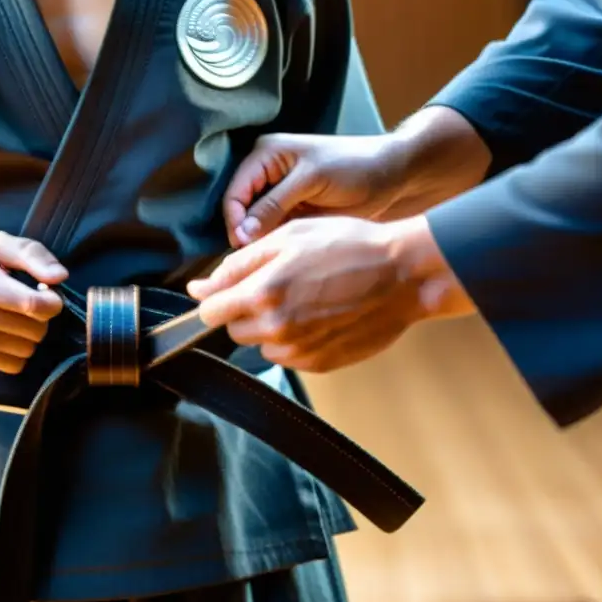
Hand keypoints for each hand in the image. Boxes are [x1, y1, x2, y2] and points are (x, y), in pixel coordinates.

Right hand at [0, 232, 67, 373]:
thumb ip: (32, 255)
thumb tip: (60, 277)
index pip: (32, 305)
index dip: (52, 302)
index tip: (47, 293)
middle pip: (35, 329)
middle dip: (40, 316)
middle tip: (26, 302)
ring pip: (27, 349)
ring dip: (29, 335)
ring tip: (12, 316)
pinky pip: (13, 365)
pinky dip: (17, 351)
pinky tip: (4, 333)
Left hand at [187, 215, 474, 372]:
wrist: (403, 274)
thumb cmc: (348, 245)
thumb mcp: (288, 237)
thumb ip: (237, 264)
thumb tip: (198, 288)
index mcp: (263, 292)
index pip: (210, 312)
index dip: (216, 298)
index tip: (229, 291)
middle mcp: (277, 327)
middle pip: (234, 330)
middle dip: (246, 310)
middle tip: (279, 285)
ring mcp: (299, 350)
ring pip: (261, 344)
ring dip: (271, 325)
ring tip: (306, 297)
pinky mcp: (319, 364)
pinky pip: (289, 355)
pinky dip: (296, 338)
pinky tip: (321, 314)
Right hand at [223, 132, 408, 246]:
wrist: (391, 176)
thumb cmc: (354, 168)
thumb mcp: (311, 181)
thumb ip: (274, 205)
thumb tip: (241, 233)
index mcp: (265, 155)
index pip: (234, 192)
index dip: (234, 220)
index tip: (243, 245)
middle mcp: (266, 173)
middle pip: (239, 209)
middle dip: (244, 232)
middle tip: (256, 257)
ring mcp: (278, 194)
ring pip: (253, 224)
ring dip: (258, 240)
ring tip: (269, 257)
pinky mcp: (292, 212)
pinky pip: (272, 230)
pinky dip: (273, 242)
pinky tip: (281, 253)